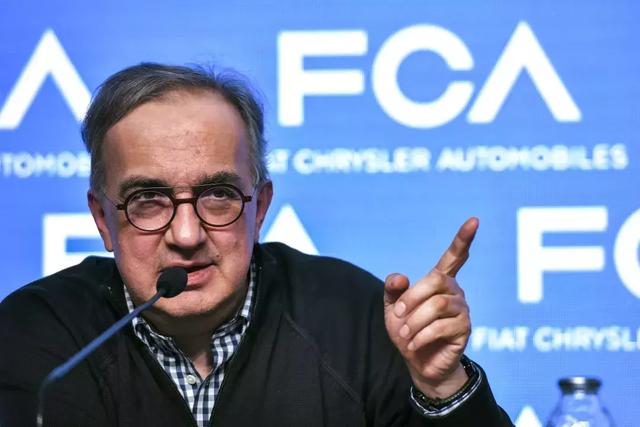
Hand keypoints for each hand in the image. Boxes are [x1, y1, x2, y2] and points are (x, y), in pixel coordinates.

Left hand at [383, 217, 477, 397]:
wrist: (417, 363)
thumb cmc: (407, 332)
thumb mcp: (392, 310)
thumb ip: (392, 290)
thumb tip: (400, 278)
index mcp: (439, 281)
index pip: (455, 256)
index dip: (463, 239)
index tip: (474, 220)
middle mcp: (455, 291)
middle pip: (435, 281)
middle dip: (411, 298)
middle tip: (398, 316)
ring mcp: (462, 309)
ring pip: (437, 305)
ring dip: (414, 321)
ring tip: (405, 336)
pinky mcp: (464, 329)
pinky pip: (442, 326)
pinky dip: (421, 336)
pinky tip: (414, 344)